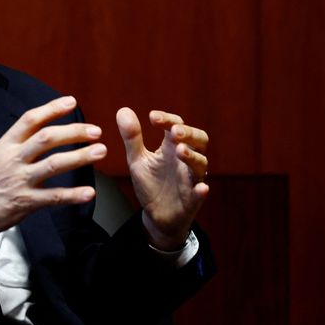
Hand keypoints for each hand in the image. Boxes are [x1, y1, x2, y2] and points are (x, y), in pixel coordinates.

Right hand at [0, 96, 105, 254]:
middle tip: (95, 131)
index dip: (52, 109)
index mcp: (5, 145)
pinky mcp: (24, 202)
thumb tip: (40, 131)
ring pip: (54, 164)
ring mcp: (19, 180)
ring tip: (99, 152)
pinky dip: (73, 195)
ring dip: (80, 156)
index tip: (71, 102)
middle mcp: (13, 159)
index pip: (30, 120)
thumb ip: (17, 145)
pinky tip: (89, 192)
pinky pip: (53, 197)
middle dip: (74, 132)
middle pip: (47, 138)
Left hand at [116, 107, 208, 250]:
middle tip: (175, 131)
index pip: (176, 126)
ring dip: (192, 156)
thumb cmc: (151, 183)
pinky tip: (201, 187)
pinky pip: (200, 194)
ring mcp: (191, 179)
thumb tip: (123, 110)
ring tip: (179, 150)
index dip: (167, 119)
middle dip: (189, 133)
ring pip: (201, 164)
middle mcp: (185, 160)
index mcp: (171, 147)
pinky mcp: (192, 199)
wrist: (156, 214)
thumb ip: (132, 137)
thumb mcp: (137, 159)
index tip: (152, 117)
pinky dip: (201, 190)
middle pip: (199, 140)